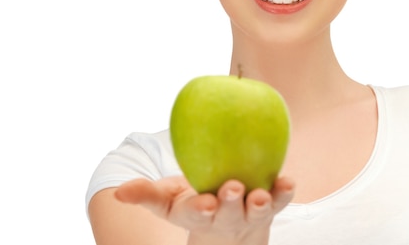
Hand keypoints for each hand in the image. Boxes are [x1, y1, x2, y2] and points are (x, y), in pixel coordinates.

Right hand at [115, 176, 294, 244]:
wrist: (230, 227)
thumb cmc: (195, 204)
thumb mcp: (168, 202)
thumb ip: (146, 195)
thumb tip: (119, 192)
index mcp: (200, 214)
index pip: (198, 214)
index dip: (201, 209)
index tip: (204, 203)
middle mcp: (226, 217)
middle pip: (228, 211)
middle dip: (230, 202)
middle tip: (232, 188)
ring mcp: (250, 212)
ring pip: (257, 210)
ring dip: (261, 203)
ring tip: (261, 194)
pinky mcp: (271, 204)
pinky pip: (280, 199)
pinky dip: (285, 192)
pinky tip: (288, 181)